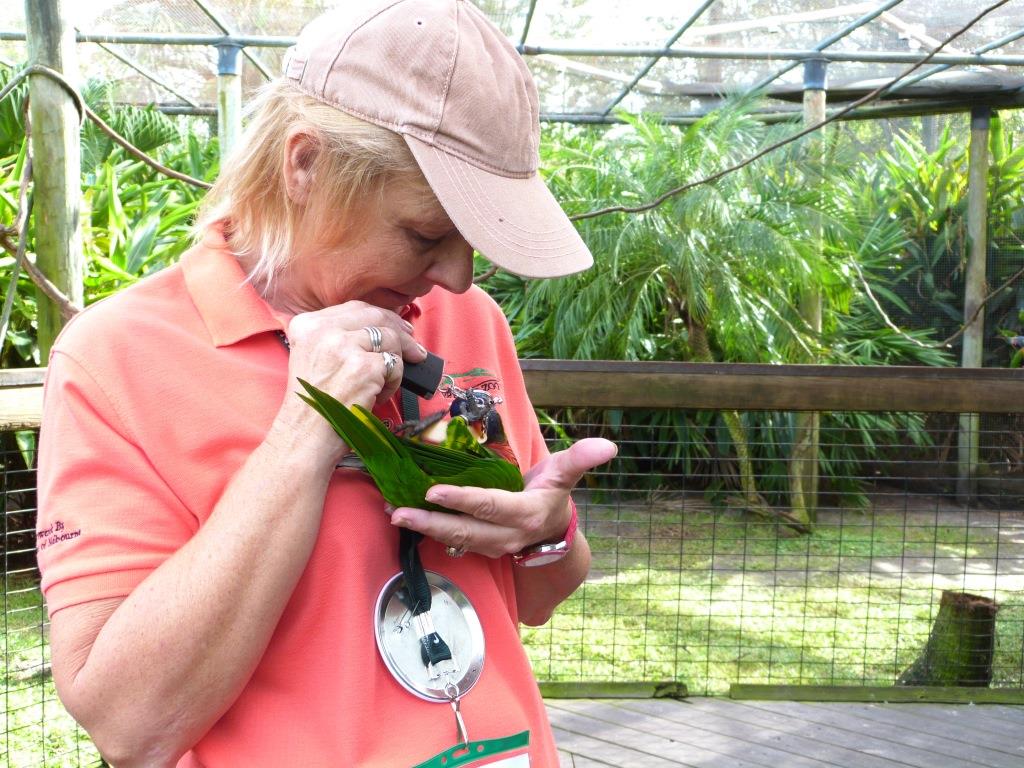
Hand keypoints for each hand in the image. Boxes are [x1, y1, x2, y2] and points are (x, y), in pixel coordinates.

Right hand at [272, 301, 425, 460]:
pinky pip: (395, 365)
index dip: (382, 316)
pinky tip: (377, 396)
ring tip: (385, 382)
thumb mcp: (314, 358)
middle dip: (401, 331)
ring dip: (397, 361)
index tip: (397, 325)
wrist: (305, 437)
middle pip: (376, 317)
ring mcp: (344, 347)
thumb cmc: (314, 405)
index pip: (355, 308)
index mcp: (306, 325)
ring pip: (390, 339)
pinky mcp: (363, 367)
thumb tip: (384, 326)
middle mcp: (322, 330)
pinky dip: (393, 383)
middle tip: (415, 348)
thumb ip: (338, 338)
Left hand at [389, 438, 617, 556]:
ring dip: (423, 528)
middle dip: (430, 522)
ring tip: (394, 513)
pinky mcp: (477, 547)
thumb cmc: (552, 494)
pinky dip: (426, 530)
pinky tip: (404, 515)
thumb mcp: (565, 475)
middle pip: (464, 530)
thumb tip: (608, 446)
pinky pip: (450, 539)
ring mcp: (490, 546)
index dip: (463, 500)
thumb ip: (581, 459)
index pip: (490, 507)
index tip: (435, 490)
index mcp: (525, 515)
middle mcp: (506, 536)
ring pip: (453, 539)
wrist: (551, 532)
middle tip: (399, 511)